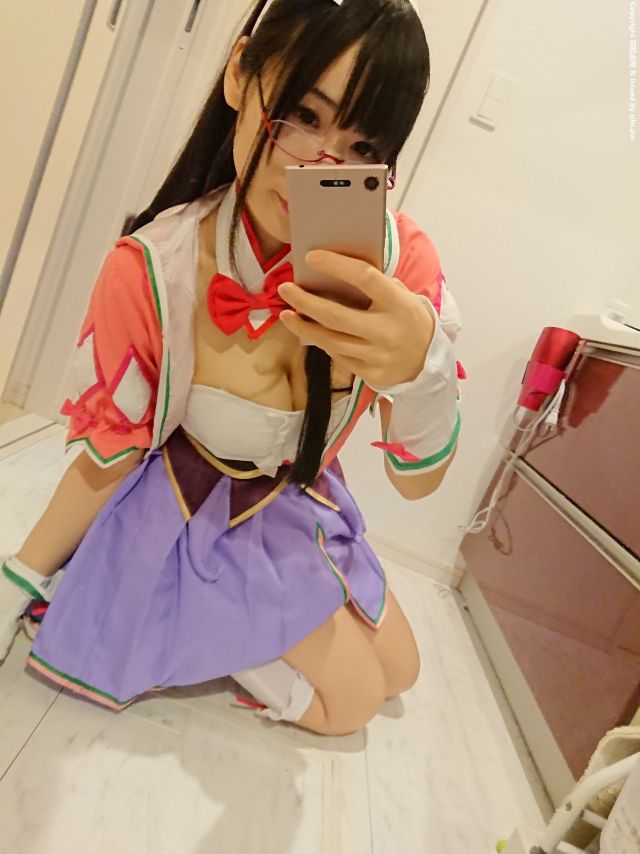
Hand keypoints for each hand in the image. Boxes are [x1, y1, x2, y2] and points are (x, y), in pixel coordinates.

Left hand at [277, 250, 434, 388]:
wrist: (429, 360)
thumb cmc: (408, 319)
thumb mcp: (402, 296)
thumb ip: (375, 286)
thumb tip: (333, 272)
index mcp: (399, 304)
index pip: (364, 278)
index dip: (336, 265)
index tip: (311, 257)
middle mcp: (388, 331)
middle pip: (336, 316)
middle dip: (305, 302)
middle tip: (285, 289)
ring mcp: (379, 356)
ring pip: (331, 341)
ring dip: (303, 328)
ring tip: (286, 315)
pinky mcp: (371, 374)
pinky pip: (339, 357)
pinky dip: (322, 343)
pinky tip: (310, 333)